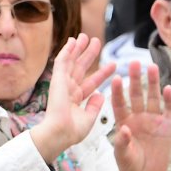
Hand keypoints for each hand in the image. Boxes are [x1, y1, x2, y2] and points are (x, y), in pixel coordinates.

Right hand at [28, 36, 114, 165]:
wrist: (59, 134)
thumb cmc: (71, 131)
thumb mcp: (88, 119)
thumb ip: (94, 106)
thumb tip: (101, 95)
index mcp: (75, 100)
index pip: (91, 82)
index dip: (102, 73)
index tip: (113, 65)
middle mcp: (68, 90)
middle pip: (80, 68)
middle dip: (88, 55)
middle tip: (96, 42)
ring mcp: (62, 84)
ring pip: (71, 61)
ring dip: (77, 48)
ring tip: (85, 36)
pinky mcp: (57, 79)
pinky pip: (62, 61)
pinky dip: (67, 50)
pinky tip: (72, 41)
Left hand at [108, 60, 170, 170]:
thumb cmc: (130, 166)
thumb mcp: (122, 156)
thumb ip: (122, 143)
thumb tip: (124, 129)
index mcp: (123, 122)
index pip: (119, 103)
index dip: (117, 91)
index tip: (114, 78)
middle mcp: (138, 117)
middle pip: (136, 95)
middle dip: (135, 79)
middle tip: (133, 62)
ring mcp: (153, 120)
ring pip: (152, 98)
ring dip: (152, 83)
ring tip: (151, 67)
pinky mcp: (167, 126)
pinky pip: (167, 110)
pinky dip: (168, 100)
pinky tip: (167, 88)